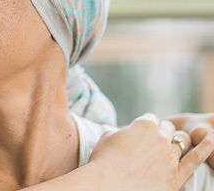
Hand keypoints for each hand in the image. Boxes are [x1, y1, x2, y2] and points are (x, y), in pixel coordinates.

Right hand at [88, 113, 213, 190]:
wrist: (106, 184)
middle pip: (168, 129)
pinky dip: (206, 148)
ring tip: (171, 148)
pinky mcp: (176, 175)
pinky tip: (212, 139)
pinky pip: (196, 158)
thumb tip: (120, 132)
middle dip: (162, 133)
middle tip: (153, 144)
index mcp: (144, 125)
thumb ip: (117, 131)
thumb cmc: (102, 161)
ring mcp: (170, 156)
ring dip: (177, 142)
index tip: (140, 135)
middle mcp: (160, 138)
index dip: (146, 127)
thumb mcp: (105, 138)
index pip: (151, 119)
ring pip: (182, 142)